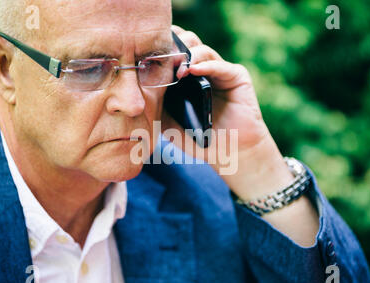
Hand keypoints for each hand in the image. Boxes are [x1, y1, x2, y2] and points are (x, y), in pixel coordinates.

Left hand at [162, 26, 318, 246]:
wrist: (228, 153)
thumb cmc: (200, 139)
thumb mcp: (169, 124)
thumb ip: (155, 107)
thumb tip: (133, 95)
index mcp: (187, 77)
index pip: (172, 52)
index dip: (160, 50)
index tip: (145, 54)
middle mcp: (203, 69)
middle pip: (187, 43)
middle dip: (173, 46)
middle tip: (161, 57)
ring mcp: (220, 71)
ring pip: (201, 49)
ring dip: (187, 56)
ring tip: (177, 69)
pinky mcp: (236, 76)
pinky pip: (220, 65)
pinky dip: (206, 65)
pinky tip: (192, 70)